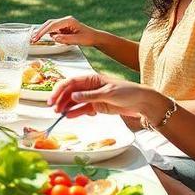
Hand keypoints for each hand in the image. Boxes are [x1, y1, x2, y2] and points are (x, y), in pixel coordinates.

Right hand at [31, 15, 97, 46]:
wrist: (94, 37)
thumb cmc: (88, 38)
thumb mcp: (78, 40)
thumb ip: (66, 39)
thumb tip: (54, 37)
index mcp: (68, 21)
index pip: (53, 25)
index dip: (43, 31)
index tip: (37, 37)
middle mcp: (65, 20)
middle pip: (49, 24)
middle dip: (40, 31)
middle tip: (32, 39)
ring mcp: (63, 24)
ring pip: (49, 26)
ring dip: (42, 32)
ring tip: (34, 39)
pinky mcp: (63, 28)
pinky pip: (53, 30)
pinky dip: (46, 34)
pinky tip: (41, 37)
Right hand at [47, 74, 162, 118]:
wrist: (142, 102)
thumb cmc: (128, 92)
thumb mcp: (108, 93)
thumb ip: (90, 96)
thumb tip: (73, 96)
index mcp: (92, 78)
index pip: (71, 82)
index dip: (60, 90)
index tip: (52, 99)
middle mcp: (90, 87)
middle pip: (70, 92)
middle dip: (60, 99)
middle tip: (53, 108)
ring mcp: (93, 97)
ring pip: (75, 101)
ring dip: (66, 106)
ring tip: (58, 114)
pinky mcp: (97, 106)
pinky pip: (83, 109)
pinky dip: (75, 112)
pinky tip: (69, 116)